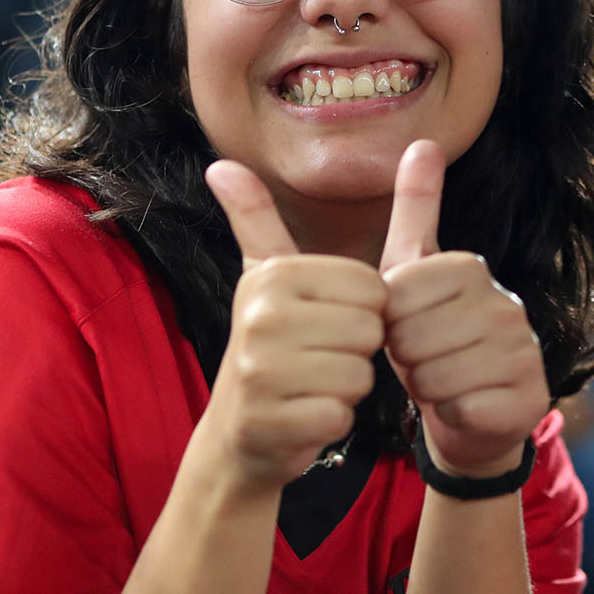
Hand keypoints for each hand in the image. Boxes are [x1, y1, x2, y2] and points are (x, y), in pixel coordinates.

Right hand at [201, 160, 386, 492]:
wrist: (240, 430)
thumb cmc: (271, 345)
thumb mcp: (263, 276)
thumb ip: (253, 217)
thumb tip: (221, 164)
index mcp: (273, 275)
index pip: (372, 287)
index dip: (362, 311)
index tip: (325, 322)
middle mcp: (261, 316)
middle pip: (370, 330)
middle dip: (356, 351)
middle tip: (317, 357)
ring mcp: (262, 372)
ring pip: (360, 375)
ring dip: (345, 388)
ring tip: (311, 384)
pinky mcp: (272, 423)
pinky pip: (341, 417)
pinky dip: (332, 421)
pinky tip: (304, 415)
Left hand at [380, 141, 549, 478]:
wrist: (469, 411)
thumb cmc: (428, 336)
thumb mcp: (410, 270)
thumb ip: (415, 209)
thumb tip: (423, 141)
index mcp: (469, 268)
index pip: (398, 296)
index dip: (389, 322)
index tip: (406, 326)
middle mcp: (506, 303)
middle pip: (414, 338)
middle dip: (406, 358)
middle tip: (422, 359)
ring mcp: (524, 350)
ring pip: (437, 376)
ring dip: (427, 388)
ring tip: (441, 380)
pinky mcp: (532, 397)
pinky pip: (463, 408)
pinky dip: (452, 413)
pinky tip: (463, 405)